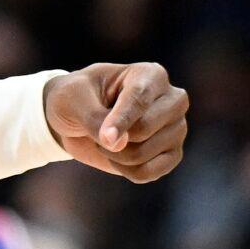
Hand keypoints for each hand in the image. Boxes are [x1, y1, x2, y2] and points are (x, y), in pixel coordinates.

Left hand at [44, 64, 188, 182]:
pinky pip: (148, 173)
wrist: (75, 118)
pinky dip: (124, 170)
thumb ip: (94, 118)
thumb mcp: (73, 100)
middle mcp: (172, 100)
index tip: (105, 137)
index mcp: (151, 75)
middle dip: (110, 138)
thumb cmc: (76, 99)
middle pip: (144, 129)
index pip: (140, 99)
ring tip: (107, 138)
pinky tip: (118, 156)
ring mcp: (176, 128)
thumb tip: (121, 145)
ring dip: (112, 154)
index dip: (120, 121)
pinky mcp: (172, 154)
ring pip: (143, 154)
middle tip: (99, 127)